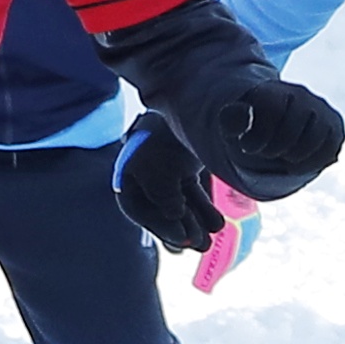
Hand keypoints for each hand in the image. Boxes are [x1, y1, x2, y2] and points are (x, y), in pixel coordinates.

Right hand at [113, 114, 228, 252]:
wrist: (190, 99)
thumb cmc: (166, 134)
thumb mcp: (161, 164)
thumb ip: (163, 192)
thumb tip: (174, 215)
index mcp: (127, 173)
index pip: (138, 209)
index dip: (159, 226)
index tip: (181, 239)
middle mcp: (143, 176)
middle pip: (160, 210)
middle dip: (182, 228)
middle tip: (200, 244)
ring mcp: (164, 172)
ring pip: (179, 204)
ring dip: (195, 222)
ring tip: (211, 238)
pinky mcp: (183, 169)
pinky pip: (192, 193)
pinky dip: (204, 208)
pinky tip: (217, 223)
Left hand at [210, 79, 344, 195]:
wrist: (275, 124)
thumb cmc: (252, 125)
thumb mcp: (233, 124)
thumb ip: (231, 119)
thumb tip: (241, 114)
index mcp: (274, 90)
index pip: (272, 110)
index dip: (258, 137)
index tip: (247, 146)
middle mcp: (301, 95)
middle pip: (292, 129)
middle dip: (274, 148)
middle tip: (266, 152)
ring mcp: (321, 110)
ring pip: (315, 138)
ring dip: (294, 156)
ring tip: (282, 156)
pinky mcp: (334, 128)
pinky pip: (331, 148)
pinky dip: (312, 162)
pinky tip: (296, 163)